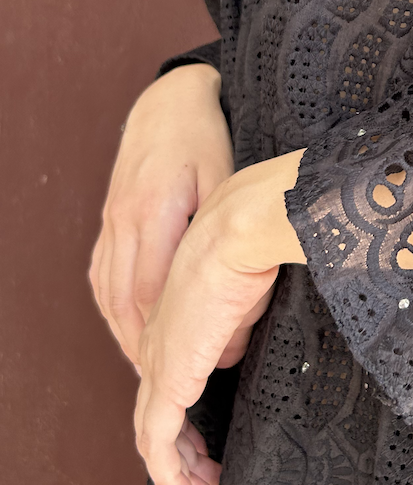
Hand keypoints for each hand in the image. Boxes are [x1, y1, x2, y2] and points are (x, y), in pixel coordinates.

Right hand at [89, 64, 233, 365]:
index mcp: (154, 211)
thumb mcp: (224, 179)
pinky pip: (102, 277)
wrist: (167, 102)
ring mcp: (111, 222)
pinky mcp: (109, 221)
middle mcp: (124, 221)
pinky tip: (129, 330)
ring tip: (148, 371)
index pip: (151, 289)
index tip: (193, 361)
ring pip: (109, 294)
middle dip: (145, 346)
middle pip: (125, 301)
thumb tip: (238, 290)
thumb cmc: (204, 138)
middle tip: (168, 383)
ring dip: (126, 334)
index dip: (168, 332)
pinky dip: (114, 310)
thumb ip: (225, 230)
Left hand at [134, 148, 306, 484]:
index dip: (184, 421)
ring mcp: (160, 361)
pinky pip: (158, 441)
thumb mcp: (245, 298)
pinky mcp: (170, 376)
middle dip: (180, 459)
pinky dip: (170, 472)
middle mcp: (158, 346)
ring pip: (153, 435)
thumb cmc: (254, 250)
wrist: (242, 231)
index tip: (206, 449)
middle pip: (155, 418)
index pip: (168, 384)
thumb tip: (227, 356)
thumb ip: (231, 330)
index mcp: (175, 323)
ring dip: (177, 472)